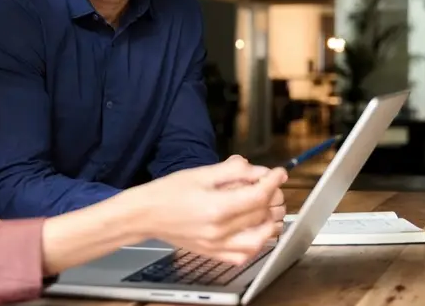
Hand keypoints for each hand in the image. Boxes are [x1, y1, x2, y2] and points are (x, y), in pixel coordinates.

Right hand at [126, 155, 287, 264]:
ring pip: (259, 239)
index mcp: (217, 207)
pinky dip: (255, 244)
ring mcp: (217, 245)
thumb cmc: (168, 193)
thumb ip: (232, 171)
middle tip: (268, 185)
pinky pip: (243, 255)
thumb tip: (256, 170)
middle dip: (271, 197)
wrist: (146, 214)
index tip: (279, 173)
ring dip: (268, 222)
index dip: (273, 181)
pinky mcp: (213, 253)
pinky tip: (253, 230)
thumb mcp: (201, 173)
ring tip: (265, 208)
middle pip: (261, 214)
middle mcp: (219, 230)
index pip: (258, 195)